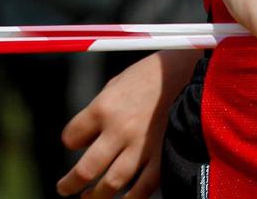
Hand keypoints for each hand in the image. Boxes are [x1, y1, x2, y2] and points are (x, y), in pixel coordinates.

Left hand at [57, 49, 198, 196]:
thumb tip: (88, 137)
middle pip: (86, 169)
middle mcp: (119, 129)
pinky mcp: (163, 155)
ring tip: (87, 197)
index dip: (71, 141)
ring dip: (95, 196)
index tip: (76, 142)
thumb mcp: (118, 83)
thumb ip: (100, 109)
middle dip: (70, 184)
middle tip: (64, 188)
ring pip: (111, 184)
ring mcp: (142, 145)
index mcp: (104, 107)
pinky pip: (143, 187)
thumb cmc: (153, 74)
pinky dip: (129, 198)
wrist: (192, 69)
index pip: (72, 137)